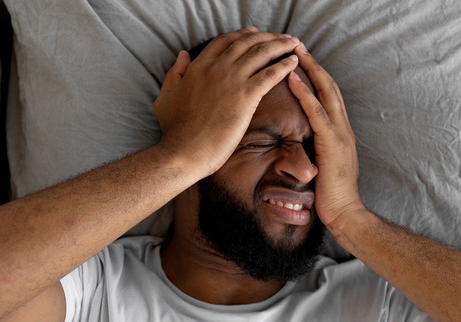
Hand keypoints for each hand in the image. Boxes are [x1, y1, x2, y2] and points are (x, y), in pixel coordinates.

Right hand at [153, 28, 300, 174]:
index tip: (255, 32)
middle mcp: (216, 68)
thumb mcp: (165, 96)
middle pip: (247, 42)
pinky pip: (270, 74)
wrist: (185, 151)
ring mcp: (232, 80)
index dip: (242, 34)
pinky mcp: (246, 96)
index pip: (225, 41)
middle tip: (282, 38)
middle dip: (268, 36)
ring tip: (295, 45)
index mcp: (198, 66)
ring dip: (281, 45)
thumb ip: (175, 73)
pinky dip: (284, 65)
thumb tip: (183, 55)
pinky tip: (294, 62)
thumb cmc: (175, 131)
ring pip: (262, 53)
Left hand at [287, 45, 364, 227]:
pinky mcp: (332, 143)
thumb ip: (316, 148)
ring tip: (293, 52)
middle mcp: (343, 126)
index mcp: (340, 131)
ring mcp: (340, 133)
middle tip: (296, 44)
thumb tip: (301, 140)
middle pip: (329, 85)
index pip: (329, 94)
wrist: (345, 212)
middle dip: (312, 63)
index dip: (316, 74)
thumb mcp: (324, 165)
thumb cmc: (331, 194)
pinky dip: (305, 93)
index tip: (301, 59)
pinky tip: (292, 79)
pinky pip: (317, 112)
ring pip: (325, 92)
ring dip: (308, 70)